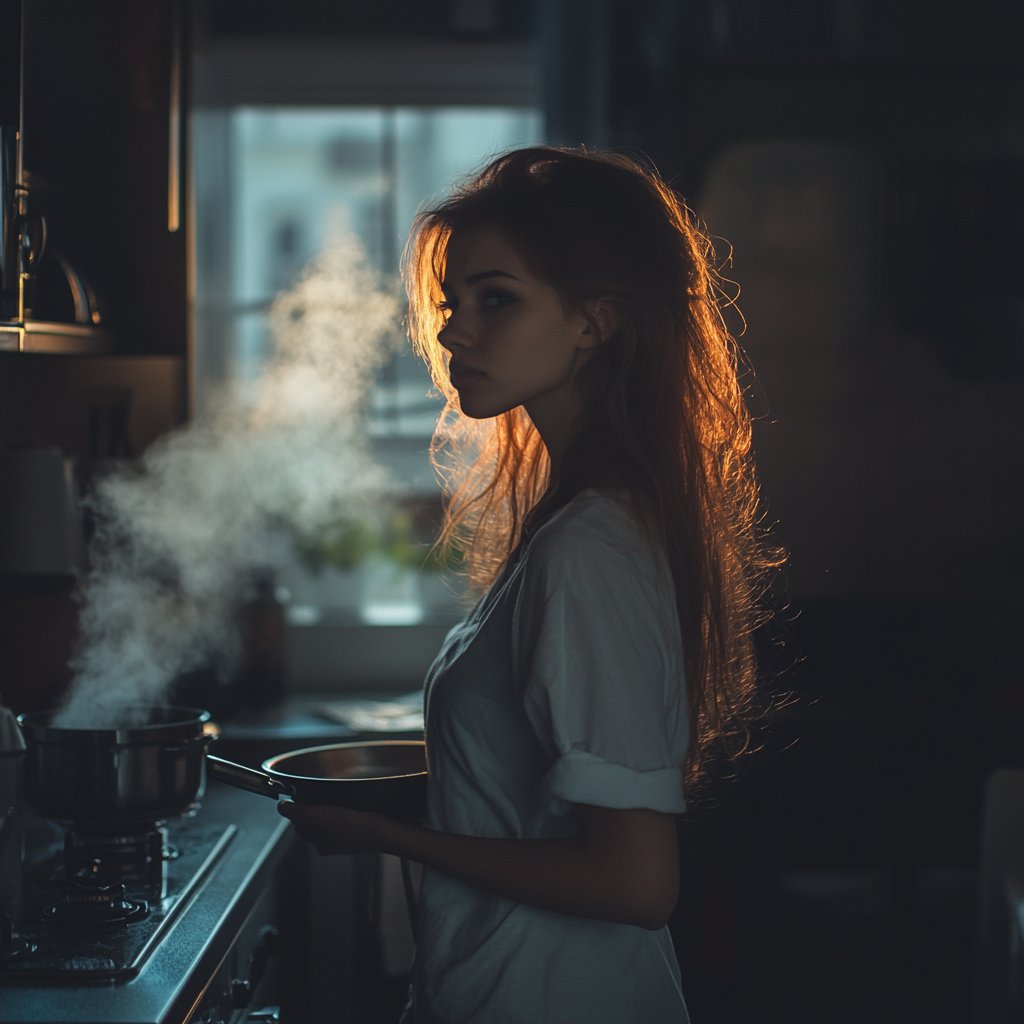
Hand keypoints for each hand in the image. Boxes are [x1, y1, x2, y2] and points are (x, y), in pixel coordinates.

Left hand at [277, 799, 391, 855]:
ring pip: (330, 821)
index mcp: (319, 843)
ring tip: (335, 795)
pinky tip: (353, 802)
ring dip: (329, 808)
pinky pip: (346, 820)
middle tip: (317, 792)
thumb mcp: (321, 816)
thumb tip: (281, 807)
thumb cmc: (356, 826)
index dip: (296, 808)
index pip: (299, 824)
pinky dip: (345, 811)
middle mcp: (331, 843)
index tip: (298, 794)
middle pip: (313, 823)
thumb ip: (299, 812)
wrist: (387, 832)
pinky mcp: (361, 832)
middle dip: (312, 808)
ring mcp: (346, 838)